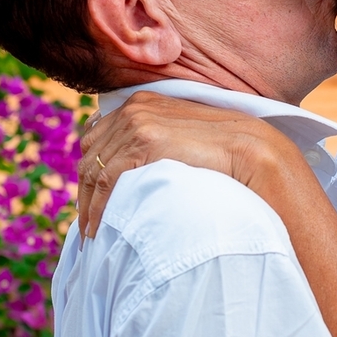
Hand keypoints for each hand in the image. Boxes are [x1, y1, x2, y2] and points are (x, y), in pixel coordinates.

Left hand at [77, 92, 286, 236]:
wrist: (251, 152)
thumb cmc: (221, 154)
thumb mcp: (179, 140)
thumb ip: (154, 144)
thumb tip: (130, 172)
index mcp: (139, 103)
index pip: (97, 140)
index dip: (90, 174)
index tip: (91, 203)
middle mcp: (133, 108)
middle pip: (89, 155)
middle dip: (84, 191)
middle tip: (86, 223)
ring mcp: (137, 123)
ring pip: (94, 170)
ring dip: (88, 205)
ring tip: (90, 233)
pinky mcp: (144, 143)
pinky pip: (107, 180)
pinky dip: (98, 207)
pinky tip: (99, 228)